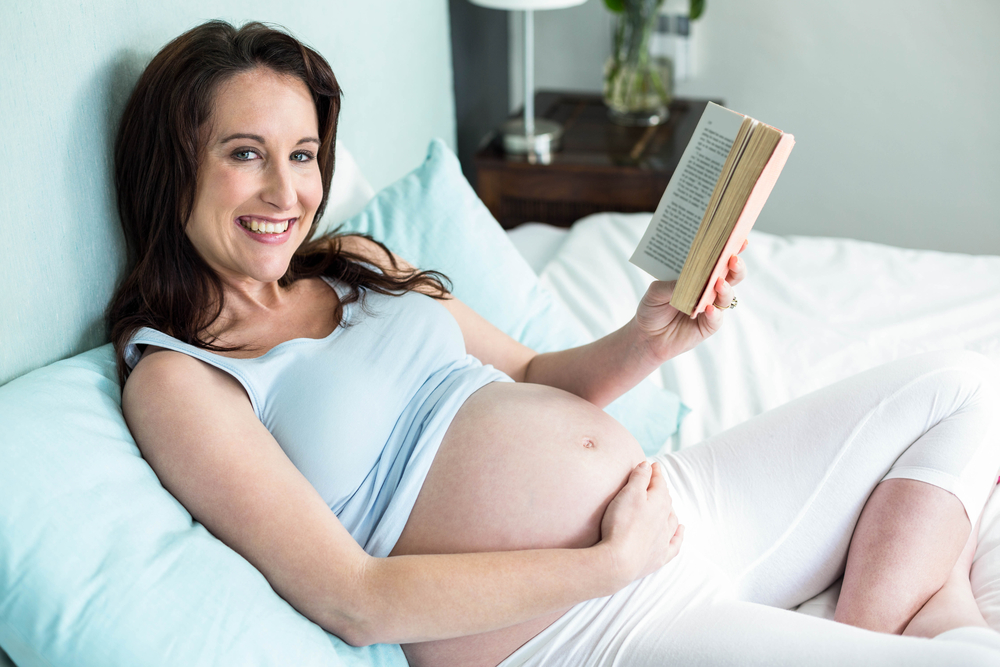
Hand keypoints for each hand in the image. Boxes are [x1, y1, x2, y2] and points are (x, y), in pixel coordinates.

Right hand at [599, 461, 683, 585]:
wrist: (619, 561)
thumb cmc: (622, 524)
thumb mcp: (629, 493)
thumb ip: (639, 477)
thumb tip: (648, 466)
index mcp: (659, 502)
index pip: (659, 483)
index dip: (656, 472)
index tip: (652, 464)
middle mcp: (665, 520)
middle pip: (666, 500)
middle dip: (661, 489)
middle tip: (654, 481)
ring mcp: (663, 539)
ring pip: (672, 520)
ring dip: (670, 509)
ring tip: (666, 503)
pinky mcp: (659, 556)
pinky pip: (675, 544)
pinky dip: (679, 535)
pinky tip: (680, 530)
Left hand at [633, 239, 748, 361]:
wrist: (646, 337)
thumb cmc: (652, 308)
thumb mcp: (655, 291)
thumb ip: (671, 284)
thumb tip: (687, 279)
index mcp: (699, 275)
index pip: (717, 259)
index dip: (731, 249)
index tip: (740, 239)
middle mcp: (709, 289)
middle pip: (731, 275)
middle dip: (736, 266)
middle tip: (733, 259)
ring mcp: (711, 307)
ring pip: (727, 296)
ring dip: (726, 288)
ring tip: (718, 283)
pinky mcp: (708, 325)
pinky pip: (716, 318)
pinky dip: (714, 313)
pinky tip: (708, 309)